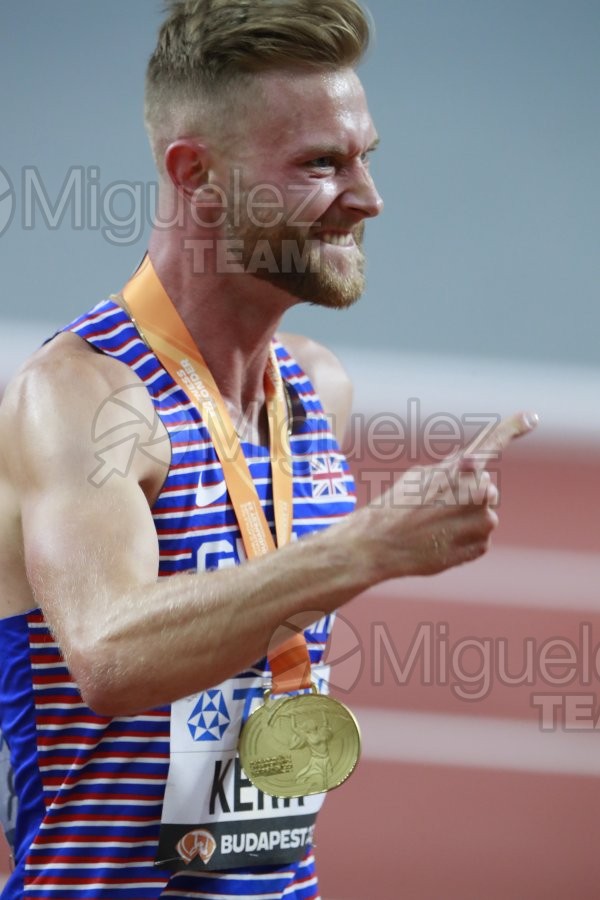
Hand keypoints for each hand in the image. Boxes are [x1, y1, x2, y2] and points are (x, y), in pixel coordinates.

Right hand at [370, 411, 537, 578]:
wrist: (380, 545)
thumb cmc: (394, 506)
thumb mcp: (420, 476)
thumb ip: (451, 469)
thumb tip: (470, 466)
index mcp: (461, 469)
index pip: (491, 444)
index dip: (513, 427)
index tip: (532, 417)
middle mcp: (478, 493)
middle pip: (484, 488)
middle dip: (467, 494)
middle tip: (435, 506)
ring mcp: (483, 522)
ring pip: (483, 514)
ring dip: (466, 518)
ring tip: (435, 525)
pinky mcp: (482, 546)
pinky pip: (479, 537)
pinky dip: (463, 539)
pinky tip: (441, 541)